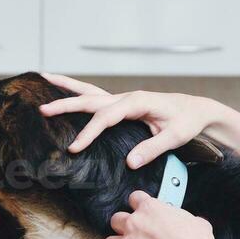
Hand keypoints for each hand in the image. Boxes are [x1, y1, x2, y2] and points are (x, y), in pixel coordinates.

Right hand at [40, 73, 222, 169]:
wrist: (196, 110)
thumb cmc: (187, 122)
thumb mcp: (175, 137)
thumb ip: (153, 148)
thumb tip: (130, 162)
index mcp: (138, 102)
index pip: (107, 117)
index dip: (89, 132)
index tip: (75, 147)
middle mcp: (127, 97)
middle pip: (91, 98)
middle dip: (66, 104)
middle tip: (43, 110)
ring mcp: (123, 99)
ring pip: (90, 91)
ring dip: (67, 86)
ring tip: (43, 76)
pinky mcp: (122, 104)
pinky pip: (97, 97)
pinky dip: (79, 92)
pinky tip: (65, 90)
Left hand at [95, 191, 224, 238]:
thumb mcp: (196, 221)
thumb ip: (186, 219)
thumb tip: (195, 223)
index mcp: (150, 208)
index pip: (134, 199)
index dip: (137, 207)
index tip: (141, 213)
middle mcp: (134, 224)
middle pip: (116, 220)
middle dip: (123, 227)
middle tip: (133, 235)